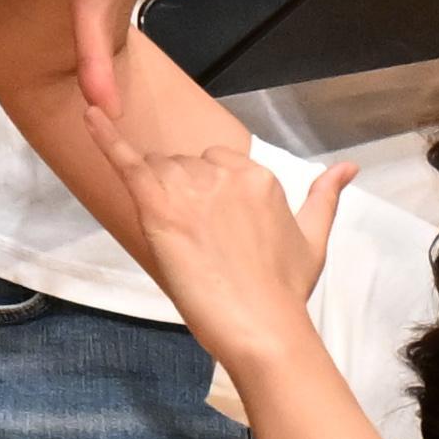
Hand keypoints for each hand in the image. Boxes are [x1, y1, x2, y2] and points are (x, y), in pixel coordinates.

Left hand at [86, 103, 344, 369]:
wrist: (262, 324)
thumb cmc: (287, 289)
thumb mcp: (313, 238)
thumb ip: (325, 196)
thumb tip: (348, 166)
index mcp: (261, 176)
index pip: (220, 163)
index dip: (208, 192)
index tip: (211, 226)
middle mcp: (228, 173)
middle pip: (187, 165)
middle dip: (182, 193)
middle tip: (191, 239)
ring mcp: (193, 189)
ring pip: (161, 171)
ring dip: (158, 194)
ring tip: (170, 235)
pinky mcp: (159, 209)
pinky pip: (129, 164)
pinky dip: (106, 138)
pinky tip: (90, 115)